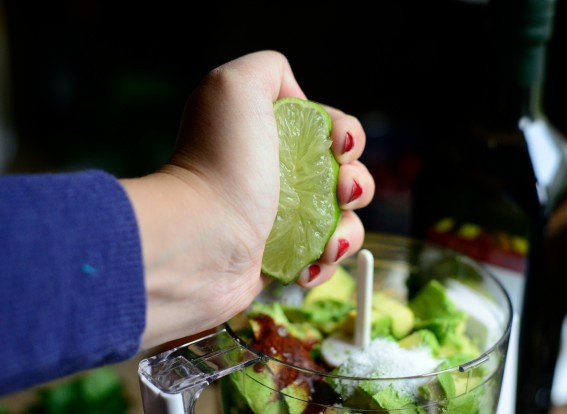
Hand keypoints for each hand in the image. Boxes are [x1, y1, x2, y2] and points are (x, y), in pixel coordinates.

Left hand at [121, 50, 374, 349]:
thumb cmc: (219, 164)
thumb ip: (269, 69)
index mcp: (275, 140)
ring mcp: (283, 223)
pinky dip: (326, 265)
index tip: (341, 148)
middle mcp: (280, 179)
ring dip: (348, 233)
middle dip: (357, 186)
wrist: (199, 239)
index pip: (333, 133)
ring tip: (328, 244)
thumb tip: (298, 96)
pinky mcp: (283, 262)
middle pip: (346, 178)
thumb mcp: (235, 86)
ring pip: (343, 224)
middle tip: (341, 194)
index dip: (348, 137)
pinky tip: (309, 265)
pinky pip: (325, 262)